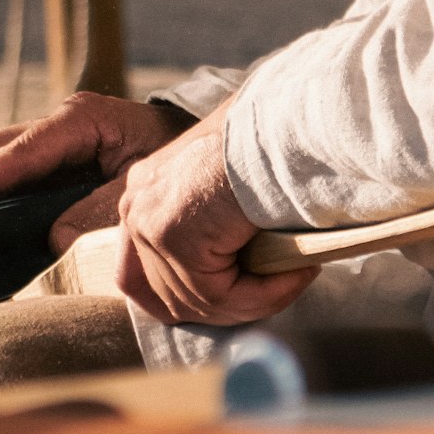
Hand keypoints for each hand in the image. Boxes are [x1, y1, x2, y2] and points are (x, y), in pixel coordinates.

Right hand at [0, 92, 191, 228]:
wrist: (204, 152)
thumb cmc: (179, 162)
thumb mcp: (143, 184)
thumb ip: (101, 208)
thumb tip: (52, 238)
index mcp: (79, 121)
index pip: (14, 154)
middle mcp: (59, 124)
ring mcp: (54, 140)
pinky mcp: (56, 159)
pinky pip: (12, 175)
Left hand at [115, 99, 317, 325]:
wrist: (288, 125)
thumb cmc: (275, 143)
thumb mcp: (231, 186)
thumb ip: (215, 227)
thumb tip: (233, 276)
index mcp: (145, 192)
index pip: (136, 276)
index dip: (184, 303)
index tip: (232, 305)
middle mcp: (136, 206)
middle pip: (165, 297)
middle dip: (227, 308)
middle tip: (278, 289)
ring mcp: (151, 223)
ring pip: (200, 301)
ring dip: (256, 300)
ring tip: (297, 276)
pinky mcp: (175, 237)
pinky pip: (221, 295)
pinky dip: (265, 295)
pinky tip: (298, 272)